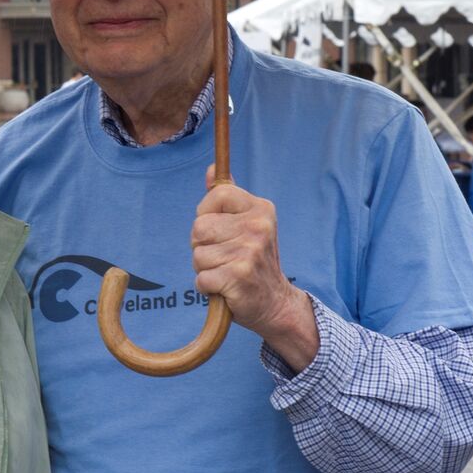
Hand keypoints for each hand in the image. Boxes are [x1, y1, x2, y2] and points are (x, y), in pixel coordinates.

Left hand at [192, 165, 318, 371]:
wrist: (275, 303)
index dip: (206, 214)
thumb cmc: (253, 261)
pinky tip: (225, 287)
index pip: (215, 195)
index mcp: (260, 209)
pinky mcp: (239, 277)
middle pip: (199, 228)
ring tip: (226, 272)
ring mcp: (250, 252)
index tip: (218, 230)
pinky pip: (200, 279)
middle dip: (202, 246)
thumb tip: (211, 169)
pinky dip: (206, 287)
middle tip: (224, 257)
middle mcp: (258, 227)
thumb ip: (227, 197)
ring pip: (197, 255)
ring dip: (205, 269)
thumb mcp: (247, 224)